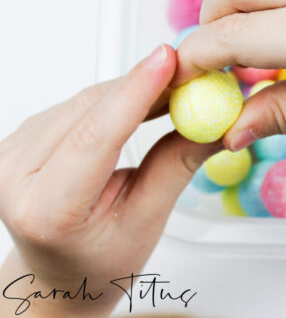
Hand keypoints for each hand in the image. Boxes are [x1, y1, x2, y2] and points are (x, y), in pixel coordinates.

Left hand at [0, 45, 221, 316]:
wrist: (61, 272)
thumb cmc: (100, 259)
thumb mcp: (148, 221)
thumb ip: (177, 165)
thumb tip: (218, 122)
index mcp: (45, 209)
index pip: (94, 138)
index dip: (135, 92)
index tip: (169, 59)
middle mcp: (15, 175)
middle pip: (91, 110)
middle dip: (147, 85)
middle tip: (197, 72)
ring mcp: (13, 150)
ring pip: (86, 99)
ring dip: (134, 89)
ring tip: (179, 89)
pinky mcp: (25, 133)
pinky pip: (78, 102)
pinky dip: (117, 97)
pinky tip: (145, 99)